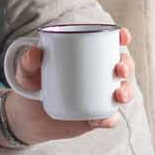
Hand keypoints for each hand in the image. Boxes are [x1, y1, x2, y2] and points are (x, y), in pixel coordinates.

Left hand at [7, 27, 136, 141]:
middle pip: (122, 66)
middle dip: (127, 65)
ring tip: (119, 95)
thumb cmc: (30, 86)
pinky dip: (110, 118)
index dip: (122, 38)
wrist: (26, 117)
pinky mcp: (95, 117)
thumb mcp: (26, 72)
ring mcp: (99, 96)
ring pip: (122, 92)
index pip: (109, 43)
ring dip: (127, 92)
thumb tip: (34, 52)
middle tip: (119, 69)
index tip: (123, 37)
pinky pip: (108, 118)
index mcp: (86, 55)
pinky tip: (107, 118)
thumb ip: (27, 61)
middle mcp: (98, 74)